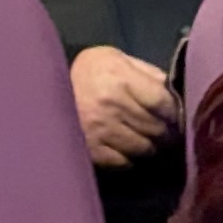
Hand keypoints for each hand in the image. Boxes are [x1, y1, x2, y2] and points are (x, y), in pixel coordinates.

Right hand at [69, 45, 175, 167]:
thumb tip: (176, 94)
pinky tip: (129, 148)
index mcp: (120, 78)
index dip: (174, 112)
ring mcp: (100, 130)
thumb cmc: (91, 72)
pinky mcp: (92, 150)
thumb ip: (148, 73)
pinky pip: (124, 162)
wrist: (45, 88)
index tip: (176, 116)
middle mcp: (111, 105)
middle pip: (157, 128)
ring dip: (152, 147)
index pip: (163, 103)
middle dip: (168, 132)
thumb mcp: (119, 59)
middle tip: (170, 133)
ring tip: (152, 141)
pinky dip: (131, 158)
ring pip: (144, 148)